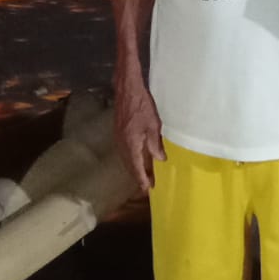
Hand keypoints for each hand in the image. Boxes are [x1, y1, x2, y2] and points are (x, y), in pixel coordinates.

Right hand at [114, 70, 165, 191]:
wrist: (127, 90)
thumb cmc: (142, 106)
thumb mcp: (153, 125)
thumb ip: (155, 144)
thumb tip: (160, 159)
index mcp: (131, 144)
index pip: (136, 168)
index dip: (142, 179)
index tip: (148, 189)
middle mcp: (122, 145)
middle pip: (129, 166)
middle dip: (138, 177)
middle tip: (148, 185)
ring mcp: (118, 139)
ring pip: (126, 159)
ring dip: (134, 168)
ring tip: (144, 175)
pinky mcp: (118, 133)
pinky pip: (124, 152)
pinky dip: (131, 159)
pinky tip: (138, 159)